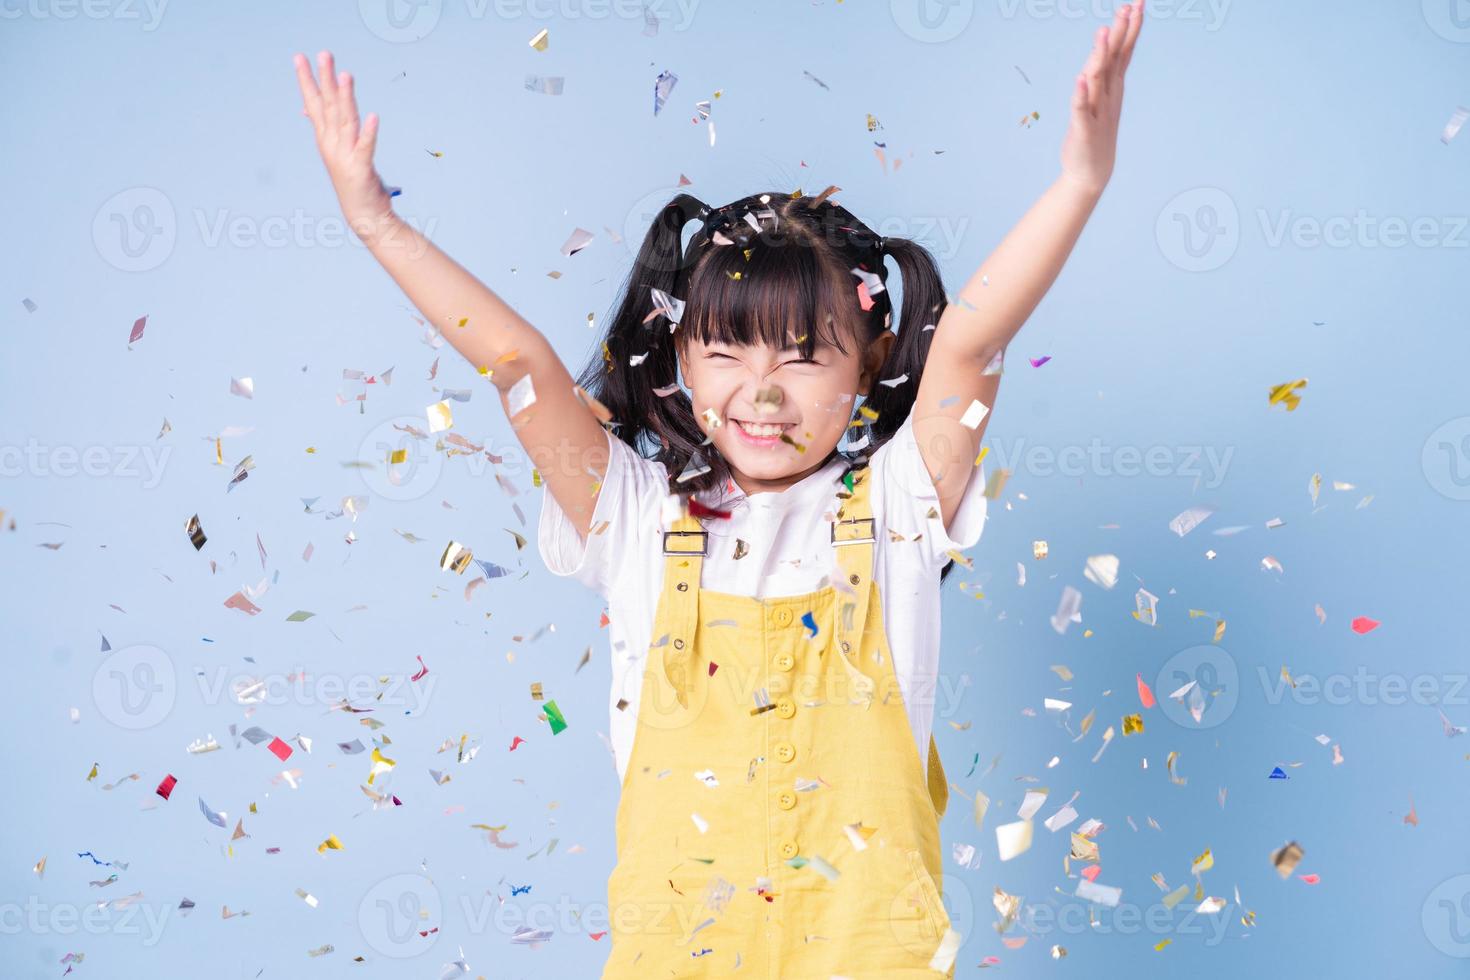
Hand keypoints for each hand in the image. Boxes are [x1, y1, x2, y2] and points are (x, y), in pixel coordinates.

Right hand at [293, 51, 394, 236]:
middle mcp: (332, 145)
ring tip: (346, 75)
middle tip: (323, 54)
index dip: (307, 80)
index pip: (314, 103)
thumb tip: (307, 108)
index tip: (299, 57)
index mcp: (326, 139)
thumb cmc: (352, 181)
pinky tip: (374, 116)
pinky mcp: (362, 169)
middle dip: (325, 79)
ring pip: (346, 121)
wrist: (364, 215)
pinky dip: (370, 132)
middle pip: (328, 106)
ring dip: (346, 98)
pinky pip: (366, 147)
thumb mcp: (336, 151)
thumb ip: (325, 127)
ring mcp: (345, 156)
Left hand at [1059, 1, 1143, 194]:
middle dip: (1122, 32)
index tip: (1138, 4)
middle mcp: (1107, 96)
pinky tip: (1080, 79)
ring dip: (1100, 55)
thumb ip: (1102, 74)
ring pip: (1098, 79)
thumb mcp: (1100, 99)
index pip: (1122, 52)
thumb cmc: (1094, 134)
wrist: (1090, 173)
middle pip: (1115, 59)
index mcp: (1112, 87)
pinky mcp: (1083, 130)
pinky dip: (1080, 94)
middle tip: (1132, 6)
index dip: (1130, 28)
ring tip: (1103, 31)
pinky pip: (1081, 109)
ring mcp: (1096, 112)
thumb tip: (1106, 47)